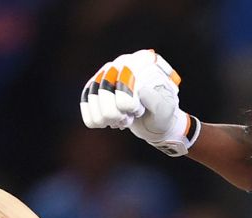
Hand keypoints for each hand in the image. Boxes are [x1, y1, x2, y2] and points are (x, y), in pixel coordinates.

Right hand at [80, 49, 198, 155]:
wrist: (154, 122)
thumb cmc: (162, 114)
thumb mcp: (166, 109)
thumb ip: (155, 99)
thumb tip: (140, 88)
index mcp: (141, 61)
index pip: (124, 77)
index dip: (127, 101)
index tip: (136, 110)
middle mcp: (121, 63)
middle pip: (104, 88)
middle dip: (116, 112)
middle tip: (130, 116)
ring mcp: (106, 74)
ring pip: (93, 97)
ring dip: (107, 117)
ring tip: (123, 119)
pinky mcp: (94, 88)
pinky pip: (85, 103)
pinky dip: (95, 119)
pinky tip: (109, 122)